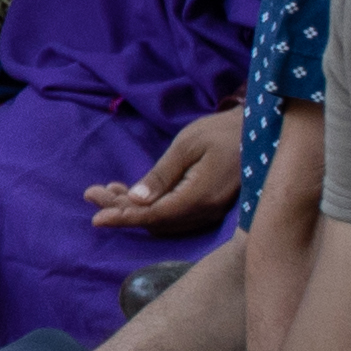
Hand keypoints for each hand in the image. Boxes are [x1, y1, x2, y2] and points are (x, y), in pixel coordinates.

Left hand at [87, 111, 243, 236]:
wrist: (258, 129)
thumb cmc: (221, 131)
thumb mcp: (187, 146)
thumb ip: (161, 175)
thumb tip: (135, 200)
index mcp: (201, 197)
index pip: (155, 215)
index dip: (124, 217)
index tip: (96, 218)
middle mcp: (207, 211)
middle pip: (156, 221)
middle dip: (122, 210)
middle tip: (91, 194)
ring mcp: (210, 211)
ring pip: (164, 220)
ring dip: (134, 208)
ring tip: (108, 190)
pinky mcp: (209, 206)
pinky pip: (175, 214)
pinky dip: (151, 206)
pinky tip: (132, 193)